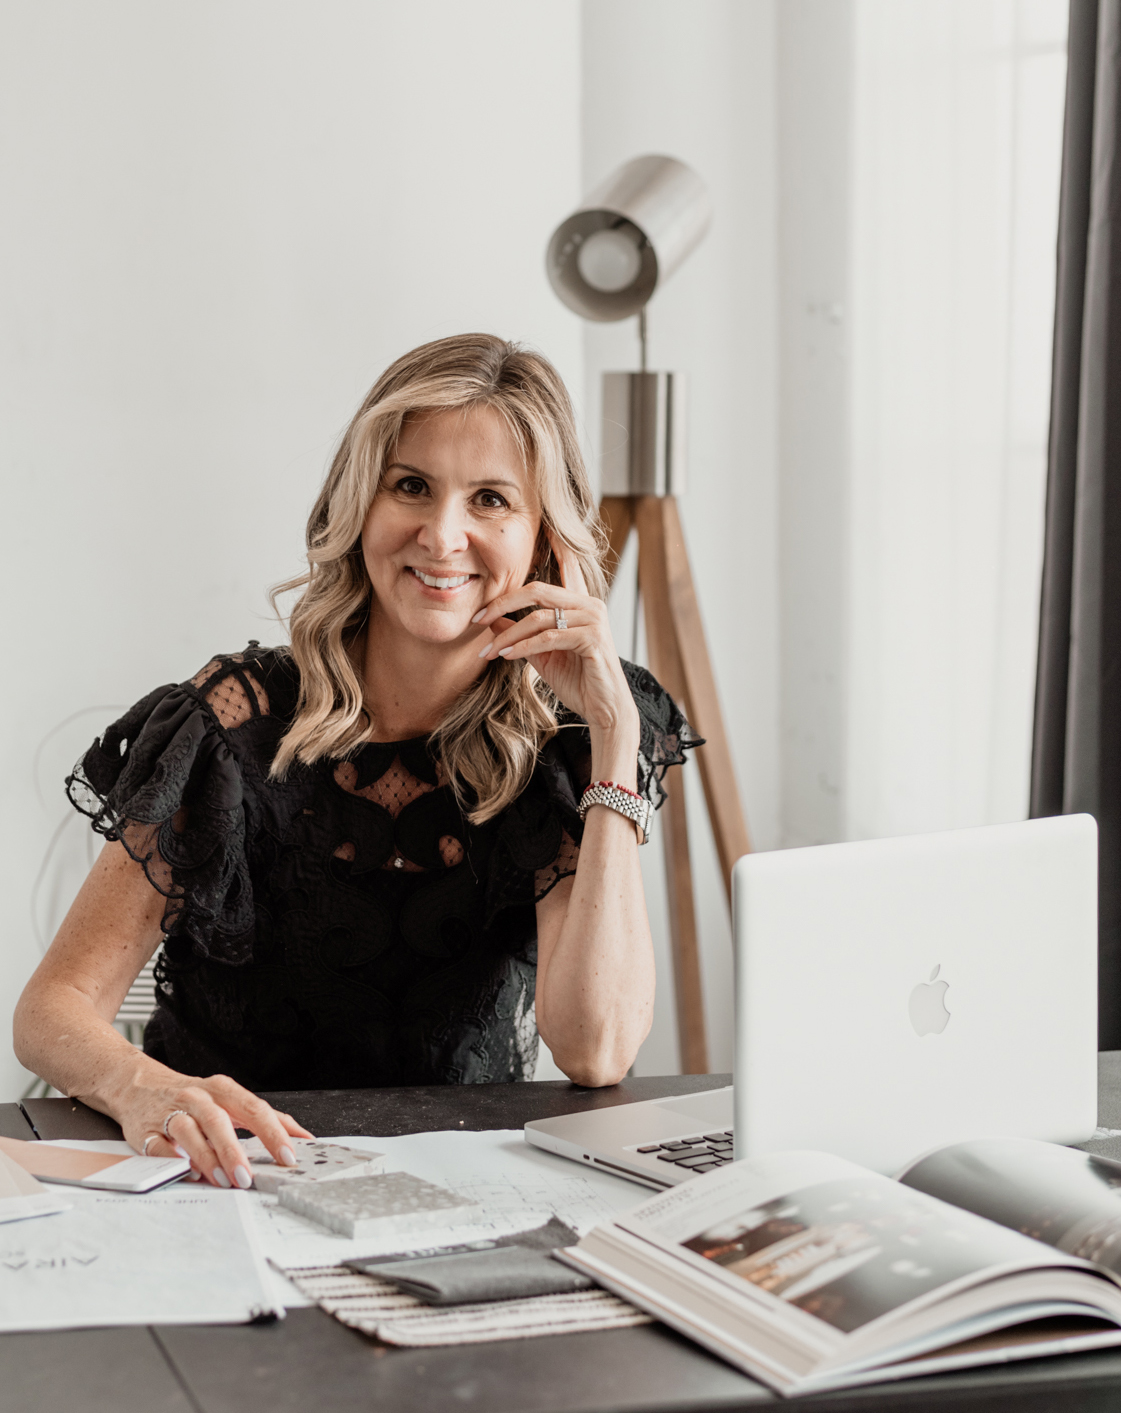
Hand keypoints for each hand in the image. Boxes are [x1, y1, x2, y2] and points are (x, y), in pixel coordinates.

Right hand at [120, 1069, 313, 1187]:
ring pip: (189, 1132)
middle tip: (248, 1177)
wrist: (140, 1085)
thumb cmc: (194, 1098)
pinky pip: (158, 1146)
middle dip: (234, 1150)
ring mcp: (171, 1113)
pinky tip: (185, 1172)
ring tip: (222, 1179)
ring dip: (206, 1157)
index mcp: (223, 1090)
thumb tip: (302, 1137)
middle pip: (219, 1121)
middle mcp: (198, 1098)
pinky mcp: (146, 1130)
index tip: (288, 1156)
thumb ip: (265, 1118)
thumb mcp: (230, 1100)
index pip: (254, 1109)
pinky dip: (172, 1160)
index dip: (273, 1133)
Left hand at [473, 532, 638, 745]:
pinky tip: (506, 657)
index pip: (567, 565)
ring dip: (507, 635)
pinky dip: (523, 647)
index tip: (544, 527)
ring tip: (487, 651)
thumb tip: (492, 620)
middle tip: (477, 618)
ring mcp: (593, 620)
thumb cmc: (577, 680)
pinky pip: (548, 637)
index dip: (556, 545)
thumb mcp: (542, 654)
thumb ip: (520, 633)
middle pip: (537, 591)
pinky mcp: (592, 639)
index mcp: (580, 604)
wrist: (603, 709)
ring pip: (538, 618)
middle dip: (502, 603)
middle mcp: (589, 605)